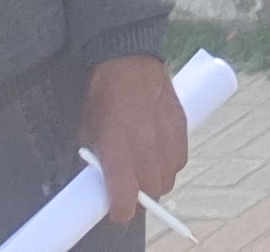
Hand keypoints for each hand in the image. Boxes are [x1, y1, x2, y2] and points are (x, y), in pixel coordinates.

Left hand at [78, 54, 187, 223]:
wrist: (128, 60)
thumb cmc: (102, 95)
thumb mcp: (88, 130)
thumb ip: (98, 158)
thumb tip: (103, 176)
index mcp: (117, 149)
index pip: (126, 198)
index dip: (120, 211)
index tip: (116, 210)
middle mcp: (145, 146)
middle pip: (151, 191)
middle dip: (139, 196)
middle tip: (130, 187)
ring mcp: (166, 136)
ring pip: (168, 177)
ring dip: (156, 179)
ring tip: (145, 169)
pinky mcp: (181, 125)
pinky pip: (180, 158)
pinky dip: (170, 162)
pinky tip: (159, 153)